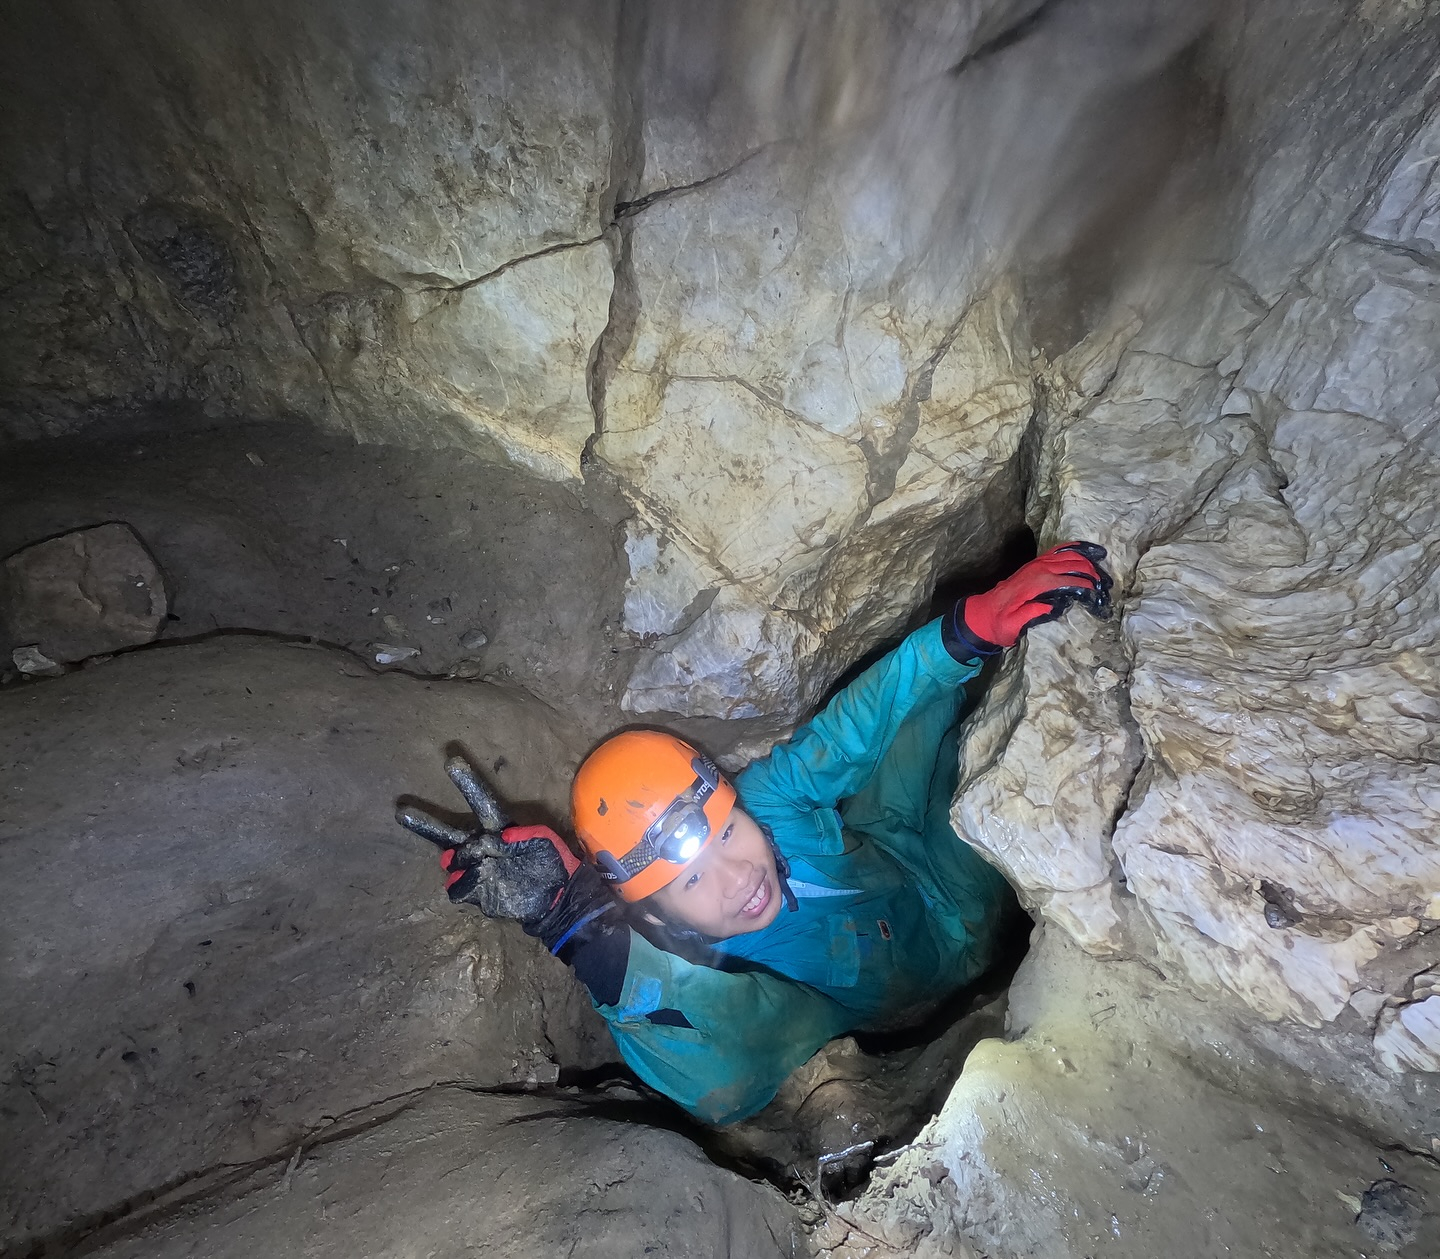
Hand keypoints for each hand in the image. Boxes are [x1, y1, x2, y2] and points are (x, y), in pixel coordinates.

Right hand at [396, 755, 578, 924]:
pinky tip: (482, 883)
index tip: (451, 761)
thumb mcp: (545, 843)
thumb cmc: (552, 862)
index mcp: (499, 827)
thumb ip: (522, 837)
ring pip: (450, 860)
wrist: (552, 899)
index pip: (481, 801)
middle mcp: (481, 845)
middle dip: (425, 823)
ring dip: (461, 860)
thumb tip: (494, 837)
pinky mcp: (473, 890)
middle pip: (447, 832)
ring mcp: (474, 867)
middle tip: (401, 810)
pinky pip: (457, 886)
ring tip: (484, 864)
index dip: (468, 782)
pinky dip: (466, 884)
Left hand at [956, 541, 1111, 651]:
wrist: (983, 613)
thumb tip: (1054, 606)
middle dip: (1092, 573)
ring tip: (1102, 570)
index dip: (1087, 586)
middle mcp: (1039, 569)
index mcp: (1037, 584)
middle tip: (1105, 586)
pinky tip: (1088, 550)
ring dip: (1087, 561)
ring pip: (1069, 555)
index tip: (1099, 595)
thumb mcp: (1013, 626)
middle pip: (1074, 564)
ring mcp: (1037, 564)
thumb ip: (1032, 615)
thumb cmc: (1000, 624)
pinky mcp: (1036, 564)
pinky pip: (1058, 550)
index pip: (1070, 580)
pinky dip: (1074, 549)